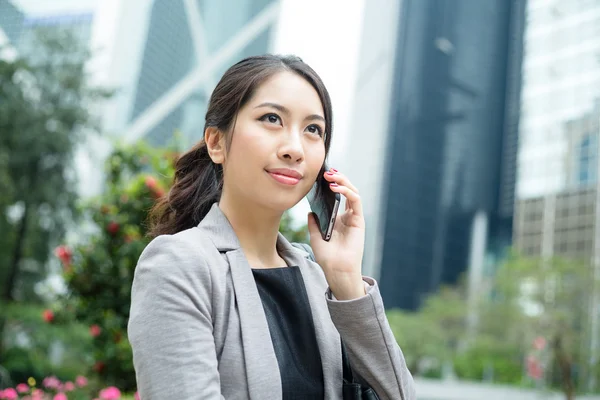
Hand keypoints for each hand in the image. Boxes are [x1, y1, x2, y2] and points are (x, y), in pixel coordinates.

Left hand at [307, 167, 365, 299]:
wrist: (337, 270)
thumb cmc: (328, 258)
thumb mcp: (315, 238)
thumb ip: (314, 224)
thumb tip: (310, 212)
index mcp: (339, 219)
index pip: (338, 196)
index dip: (332, 185)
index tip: (321, 177)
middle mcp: (348, 216)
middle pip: (347, 191)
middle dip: (338, 179)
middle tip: (326, 173)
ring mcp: (354, 218)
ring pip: (353, 192)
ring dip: (343, 181)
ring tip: (331, 177)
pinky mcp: (359, 221)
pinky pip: (356, 201)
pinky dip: (347, 191)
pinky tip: (336, 188)